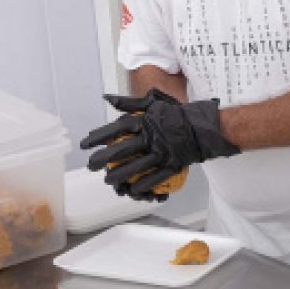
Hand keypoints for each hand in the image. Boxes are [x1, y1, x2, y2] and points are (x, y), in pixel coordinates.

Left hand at [80, 88, 239, 199]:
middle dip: (104, 159)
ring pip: (137, 166)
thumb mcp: (153, 103)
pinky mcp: (173, 164)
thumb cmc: (177, 114)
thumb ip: (129, 103)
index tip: (86, 144)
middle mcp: (152, 137)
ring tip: (108, 180)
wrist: (203, 127)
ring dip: (121, 175)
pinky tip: (133, 190)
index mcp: (146, 121)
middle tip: (91, 166)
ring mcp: (163, 152)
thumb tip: (107, 98)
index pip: (117, 129)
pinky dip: (144, 184)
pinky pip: (156, 177)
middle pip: (123, 149)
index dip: (99, 136)